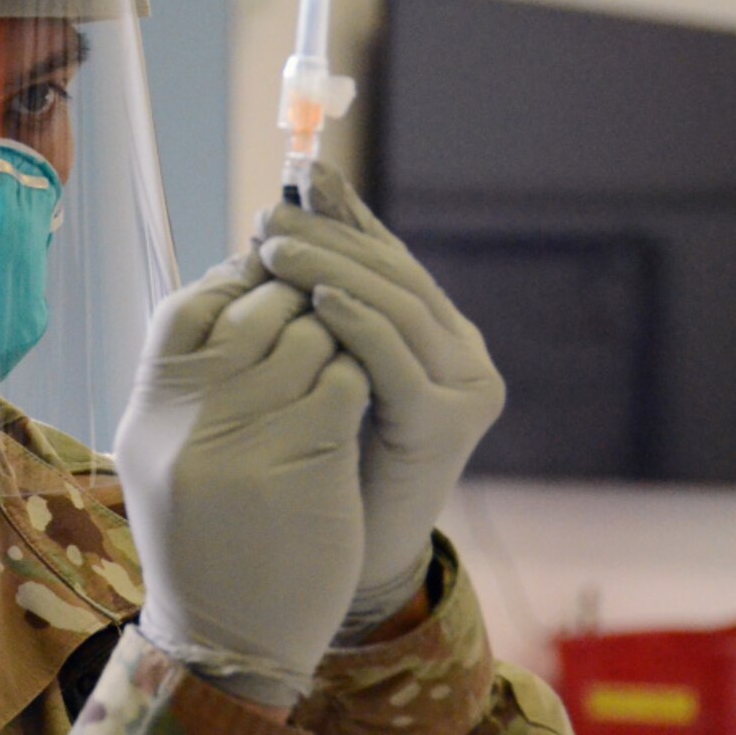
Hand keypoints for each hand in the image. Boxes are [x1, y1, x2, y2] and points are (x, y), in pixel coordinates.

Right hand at [114, 251, 370, 705]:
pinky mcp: (305, 465)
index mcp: (148, 411)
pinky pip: (343, 384)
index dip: (232, 284)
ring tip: (337, 357)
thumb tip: (227, 296)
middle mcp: (187, 420)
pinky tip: (355, 399)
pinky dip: (355, 379)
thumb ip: (184, 383)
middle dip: (292, 302)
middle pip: (251, 312)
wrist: (227, 640)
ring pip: (306, 339)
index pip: (186, 306)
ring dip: (332, 338)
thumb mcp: (161, 459)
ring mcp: (244, 441)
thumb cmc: (199, 542)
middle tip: (315, 313)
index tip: (264, 286)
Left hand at [258, 162, 505, 641]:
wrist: (344, 558)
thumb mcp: (317, 371)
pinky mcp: (449, 424)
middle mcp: (461, 352)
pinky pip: (396, 361)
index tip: (300, 176)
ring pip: (395, 307)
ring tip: (277, 247)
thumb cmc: (322, 461)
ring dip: (332, 270)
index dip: (346, 215)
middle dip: (330, 236)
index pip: (387, 259)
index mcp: (435, 335)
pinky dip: (357, 325)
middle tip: (271, 213)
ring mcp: (464, 386)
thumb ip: (314, 314)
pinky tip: (317, 301)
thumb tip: (271, 234)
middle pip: (393, 274)